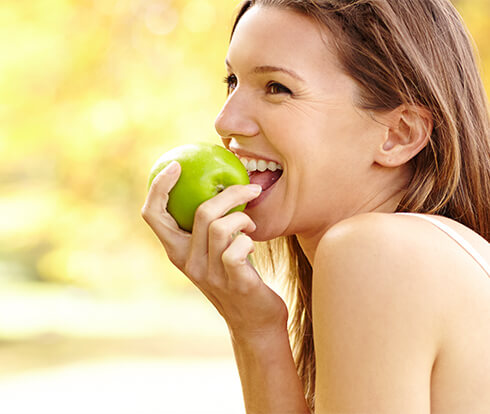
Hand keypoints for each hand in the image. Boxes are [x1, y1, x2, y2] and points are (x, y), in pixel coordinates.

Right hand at [141, 161, 288, 336]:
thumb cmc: (236, 275)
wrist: (253, 321)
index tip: (175, 165)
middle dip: (228, 193)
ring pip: (219, 227)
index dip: (158, 188)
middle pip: (198, 213)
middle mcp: (187, 262)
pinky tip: (253, 242)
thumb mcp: (214, 250)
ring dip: (243, 216)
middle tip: (249, 187)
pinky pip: (237, 250)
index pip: (153, 215)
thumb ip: (207, 226)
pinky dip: (249, 239)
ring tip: (251, 221)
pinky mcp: (234, 284)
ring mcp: (208, 275)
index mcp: (177, 250)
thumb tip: (217, 183)